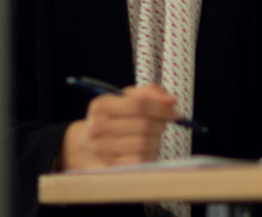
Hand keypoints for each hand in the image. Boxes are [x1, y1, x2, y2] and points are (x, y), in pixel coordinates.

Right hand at [59, 84, 179, 169]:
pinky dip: (149, 154)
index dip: (161, 108)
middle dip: (160, 125)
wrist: (87, 146)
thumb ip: (149, 93)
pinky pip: (139, 161)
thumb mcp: (127, 99)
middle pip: (143, 125)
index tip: (174, 113)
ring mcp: (100, 149)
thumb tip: (171, 100)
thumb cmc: (115, 118)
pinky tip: (146, 150)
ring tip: (153, 137)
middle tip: (163, 125)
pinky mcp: (107, 168)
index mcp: (101, 105)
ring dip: (156, 140)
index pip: (139, 105)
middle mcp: (96, 127)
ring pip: (143, 143)